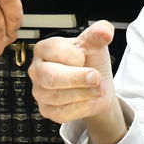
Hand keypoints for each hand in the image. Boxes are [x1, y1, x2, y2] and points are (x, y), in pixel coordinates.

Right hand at [28, 21, 125, 143]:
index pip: (54, 51)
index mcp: (44, 49)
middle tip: (96, 77)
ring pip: (57, 97)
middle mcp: (38, 70)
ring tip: (98, 89)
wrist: (96, 85)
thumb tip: (105, 31)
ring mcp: (40, 91)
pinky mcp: (46, 110)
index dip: (74, 55)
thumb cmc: (90, 62)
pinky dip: (81, 107)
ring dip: (83, 94)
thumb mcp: (95, 45)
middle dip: (78, 78)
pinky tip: (90, 100)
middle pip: (51, 77)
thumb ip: (99, 33)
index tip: (85, 57)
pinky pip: (61, 113)